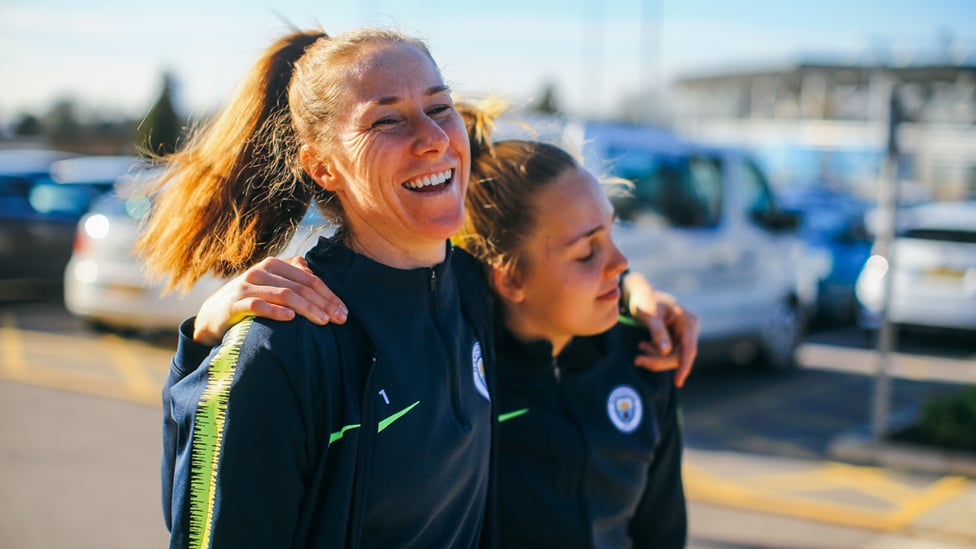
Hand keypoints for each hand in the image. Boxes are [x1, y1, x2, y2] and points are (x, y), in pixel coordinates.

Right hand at [192, 256, 347, 344]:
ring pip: (284, 294)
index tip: (344, 311)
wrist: (212, 316)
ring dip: (307, 308)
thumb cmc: (249, 300)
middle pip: (300, 287)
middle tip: (340, 319)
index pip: (309, 279)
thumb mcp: (271, 285)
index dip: (329, 295)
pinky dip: (276, 311)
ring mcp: (247, 287)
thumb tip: (313, 273)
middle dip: (324, 303)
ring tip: (323, 321)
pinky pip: (258, 305)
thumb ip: (291, 277)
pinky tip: (291, 318)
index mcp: (274, 265)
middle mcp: (261, 272)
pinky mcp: (235, 304)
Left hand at [623, 272, 699, 387]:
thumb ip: (658, 332)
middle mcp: (690, 328)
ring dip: (656, 357)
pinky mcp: (676, 339)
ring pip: (673, 357)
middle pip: (680, 356)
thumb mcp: (649, 314)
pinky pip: (669, 354)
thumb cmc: (644, 299)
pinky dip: (656, 354)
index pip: (689, 348)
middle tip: (638, 360)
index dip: (684, 366)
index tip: (678, 382)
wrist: (640, 292)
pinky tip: (644, 345)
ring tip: (640, 348)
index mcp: (688, 320)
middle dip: (659, 361)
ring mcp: (684, 334)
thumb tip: (666, 351)